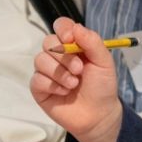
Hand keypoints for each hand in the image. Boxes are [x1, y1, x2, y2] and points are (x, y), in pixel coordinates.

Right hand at [31, 17, 123, 141]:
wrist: (99, 115)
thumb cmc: (102, 87)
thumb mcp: (104, 62)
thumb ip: (92, 42)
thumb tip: (75, 27)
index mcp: (73, 45)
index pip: (61, 26)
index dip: (62, 29)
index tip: (70, 38)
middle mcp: (57, 56)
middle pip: (48, 42)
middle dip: (63, 56)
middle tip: (79, 70)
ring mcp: (47, 72)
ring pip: (40, 60)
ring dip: (59, 72)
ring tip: (74, 84)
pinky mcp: (39, 89)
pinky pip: (37, 79)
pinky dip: (52, 85)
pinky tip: (64, 92)